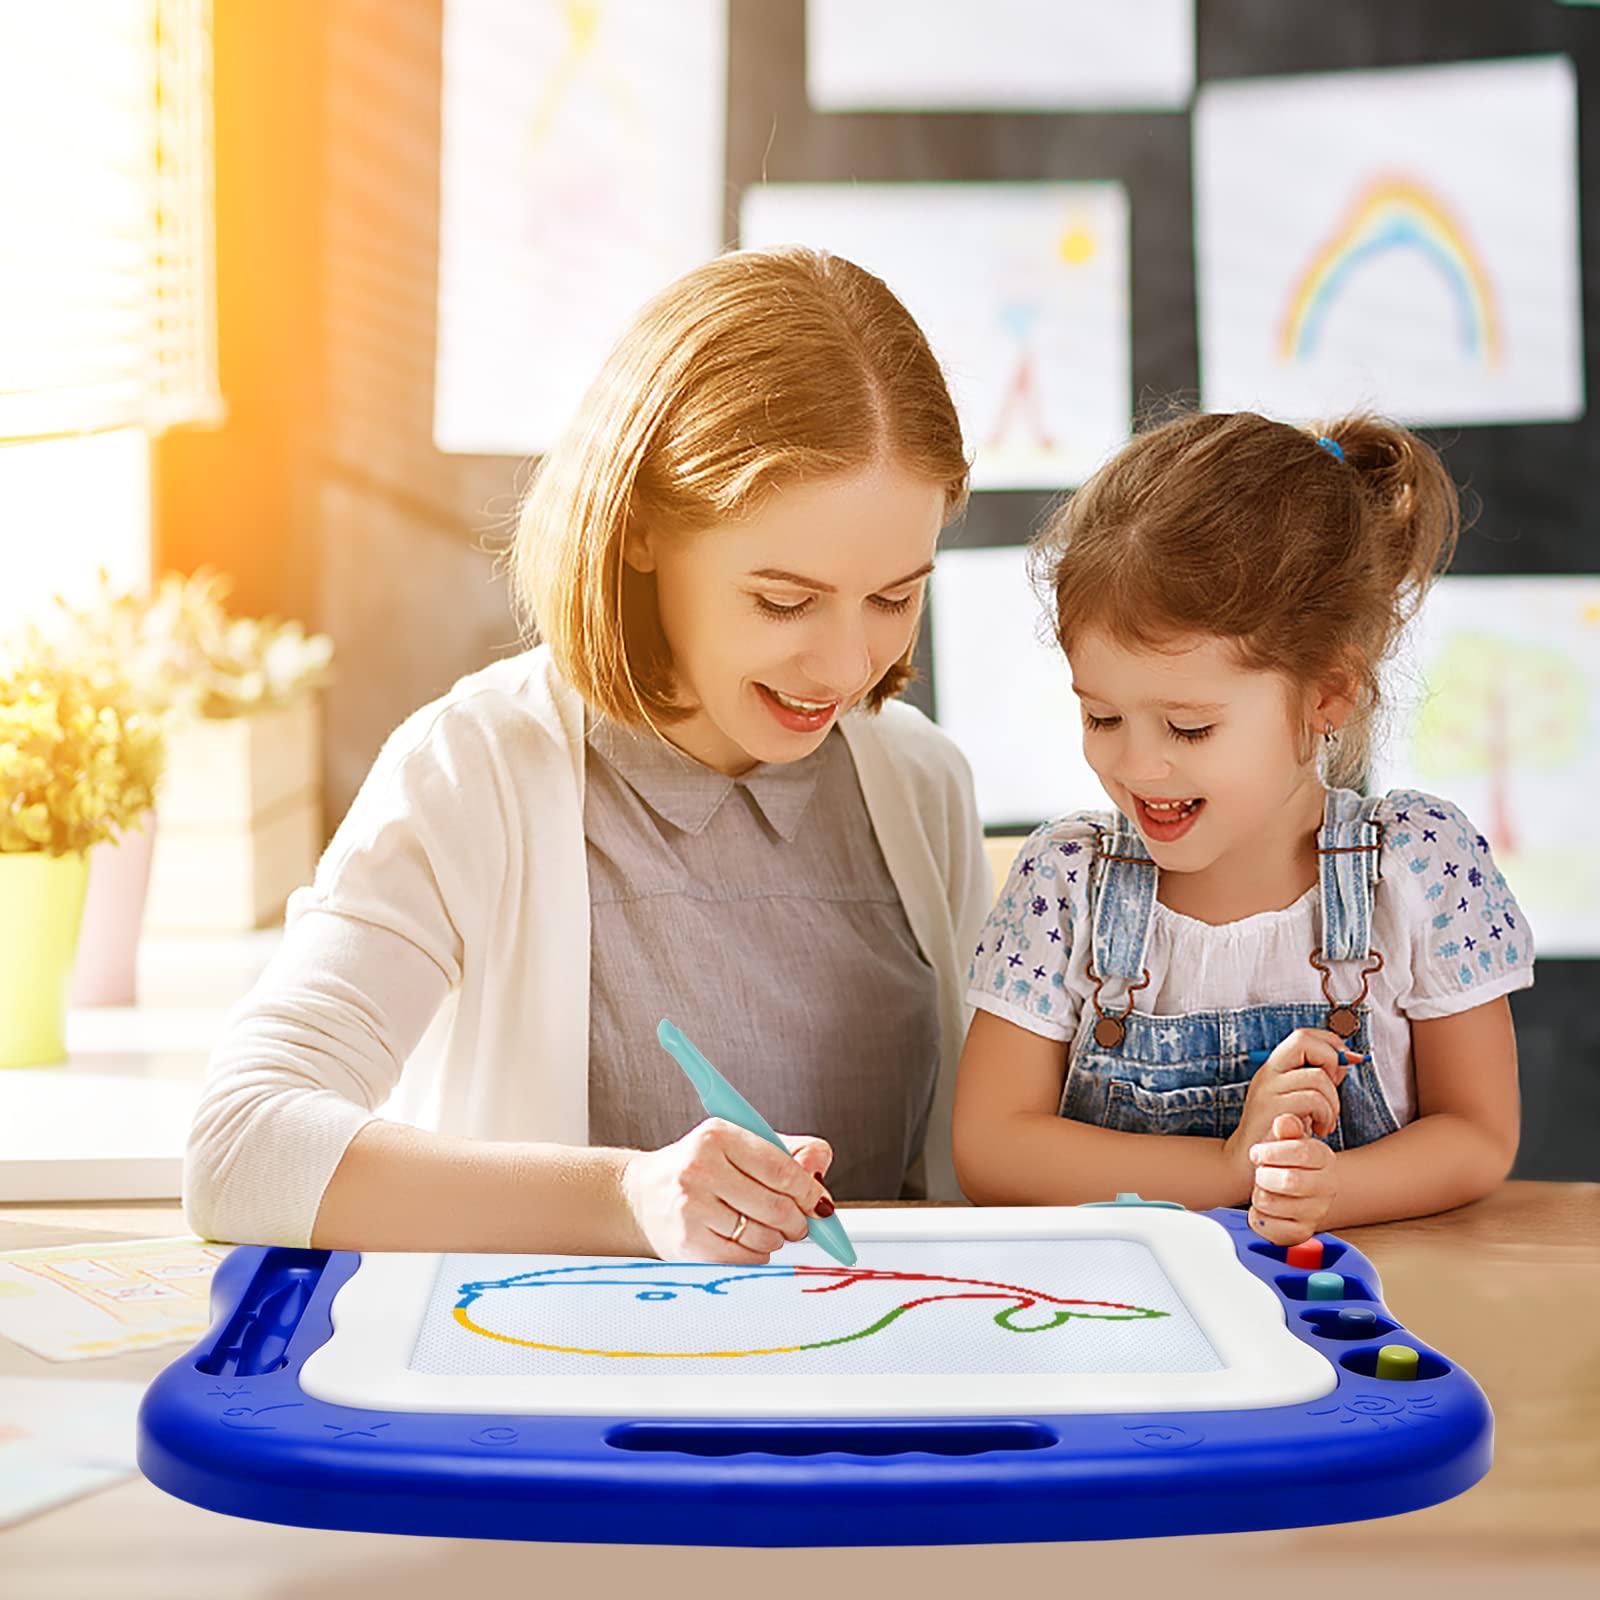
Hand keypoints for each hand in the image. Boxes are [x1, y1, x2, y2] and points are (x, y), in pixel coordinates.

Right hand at [620, 1120, 833, 1261]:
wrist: (643, 1195)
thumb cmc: (701, 1168)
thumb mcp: (741, 1144)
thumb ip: (789, 1151)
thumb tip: (820, 1173)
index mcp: (718, 1136)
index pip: (781, 1169)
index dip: (809, 1191)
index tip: (820, 1204)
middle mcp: (701, 1168)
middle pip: (776, 1206)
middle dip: (798, 1221)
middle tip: (800, 1223)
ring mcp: (692, 1207)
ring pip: (763, 1236)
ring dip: (777, 1238)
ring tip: (767, 1229)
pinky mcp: (688, 1242)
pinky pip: (745, 1258)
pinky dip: (757, 1254)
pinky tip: (747, 1242)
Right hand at [1223, 1028, 1353, 1198]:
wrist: (1249, 1163)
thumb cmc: (1282, 1133)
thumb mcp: (1296, 1100)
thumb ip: (1316, 1079)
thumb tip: (1348, 1058)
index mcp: (1274, 1067)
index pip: (1303, 1036)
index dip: (1329, 1043)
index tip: (1343, 1064)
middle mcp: (1268, 1073)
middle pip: (1304, 1042)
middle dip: (1330, 1061)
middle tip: (1334, 1087)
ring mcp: (1267, 1090)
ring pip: (1317, 1077)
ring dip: (1333, 1101)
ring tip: (1326, 1120)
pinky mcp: (1273, 1110)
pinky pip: (1313, 1100)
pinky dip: (1326, 1115)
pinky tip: (1320, 1130)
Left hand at [1247, 1112, 1338, 1245]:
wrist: (1281, 1189)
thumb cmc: (1281, 1160)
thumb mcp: (1282, 1138)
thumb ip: (1285, 1128)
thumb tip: (1284, 1120)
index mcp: (1325, 1158)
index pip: (1304, 1152)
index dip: (1273, 1152)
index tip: (1256, 1152)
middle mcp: (1327, 1186)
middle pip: (1290, 1181)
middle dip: (1264, 1175)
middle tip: (1260, 1173)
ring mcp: (1317, 1212)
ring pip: (1272, 1203)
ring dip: (1259, 1195)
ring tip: (1265, 1190)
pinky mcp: (1302, 1232)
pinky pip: (1270, 1226)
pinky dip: (1259, 1217)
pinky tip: (1266, 1209)